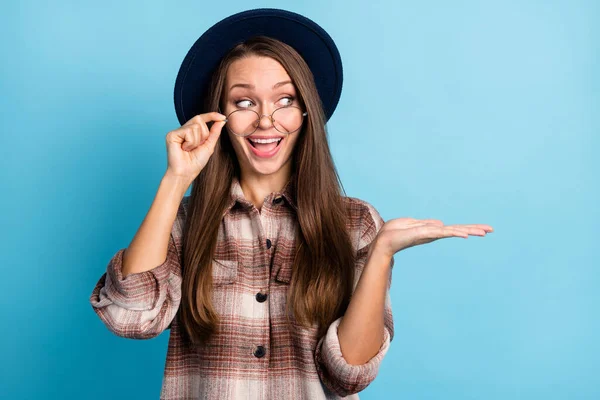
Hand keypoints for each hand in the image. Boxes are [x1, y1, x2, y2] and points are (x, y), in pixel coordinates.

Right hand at [164, 112, 226, 181]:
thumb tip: (222, 120)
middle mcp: (183, 129)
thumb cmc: (195, 163)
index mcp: (191, 132)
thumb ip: (214, 132)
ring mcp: (177, 131)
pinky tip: (184, 149)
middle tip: (198, 146)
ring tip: (189, 150)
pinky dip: (190, 142)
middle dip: (204, 134)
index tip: (223, 117)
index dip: (211, 115)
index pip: (201, 118)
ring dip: (197, 141)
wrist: (186, 173)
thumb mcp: (209, 146)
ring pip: (195, 126)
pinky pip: (188, 131)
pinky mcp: (172, 134)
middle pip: (199, 119)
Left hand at [373, 218, 493, 258]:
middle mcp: (435, 233)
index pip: (454, 228)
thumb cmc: (396, 232)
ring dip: (469, 230)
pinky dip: (455, 232)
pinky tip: (466, 234)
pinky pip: (444, 232)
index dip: (467, 228)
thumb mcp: (413, 223)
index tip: (483, 229)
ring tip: (484, 231)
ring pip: (455, 231)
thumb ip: (427, 223)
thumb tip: (441, 224)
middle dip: (474, 229)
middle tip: (491, 230)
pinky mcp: (426, 234)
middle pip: (458, 230)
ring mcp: (432, 234)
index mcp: (433, 230)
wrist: (385, 239)